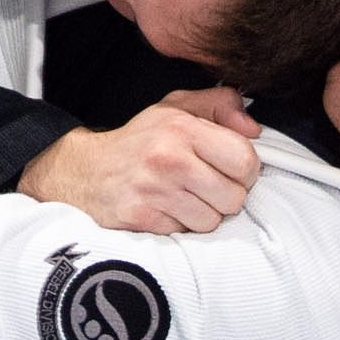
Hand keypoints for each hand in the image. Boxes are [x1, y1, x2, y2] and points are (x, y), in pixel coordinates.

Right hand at [17, 88, 262, 234]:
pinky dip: (179, 225)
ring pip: (212, 221)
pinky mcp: (142, 219)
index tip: (225, 168)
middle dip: (223, 195)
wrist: (85, 170)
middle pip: (234, 197)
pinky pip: (185, 234)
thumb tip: (254, 129)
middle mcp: (169, 158)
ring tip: (182, 197)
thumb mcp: (176, 108)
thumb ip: (220, 105)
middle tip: (202, 185)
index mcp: (182, 127)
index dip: (243, 169)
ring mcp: (154, 191)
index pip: (245, 161)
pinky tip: (163, 208)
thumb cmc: (140, 141)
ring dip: (202, 214)